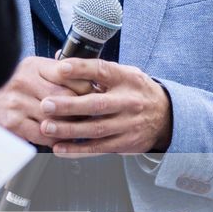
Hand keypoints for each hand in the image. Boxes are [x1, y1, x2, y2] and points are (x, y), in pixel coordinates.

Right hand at [0, 56, 94, 145]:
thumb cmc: (16, 84)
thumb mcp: (35, 69)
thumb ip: (58, 71)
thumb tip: (88, 78)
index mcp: (34, 66)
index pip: (68, 75)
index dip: (85, 87)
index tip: (91, 95)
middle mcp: (24, 82)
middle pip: (65, 98)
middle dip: (80, 109)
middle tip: (88, 114)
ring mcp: (17, 104)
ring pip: (56, 119)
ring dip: (69, 126)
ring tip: (76, 127)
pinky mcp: (13, 124)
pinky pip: (43, 135)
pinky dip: (55, 139)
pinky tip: (60, 137)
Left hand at [36, 58, 172, 157]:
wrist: (166, 116)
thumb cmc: (136, 91)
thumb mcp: (124, 74)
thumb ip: (96, 71)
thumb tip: (59, 61)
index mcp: (127, 79)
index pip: (103, 70)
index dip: (81, 69)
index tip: (60, 68)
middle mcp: (129, 101)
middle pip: (97, 104)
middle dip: (69, 105)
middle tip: (46, 105)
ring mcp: (128, 124)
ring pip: (95, 129)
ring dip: (68, 130)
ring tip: (47, 127)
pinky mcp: (125, 144)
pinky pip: (98, 149)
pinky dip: (77, 150)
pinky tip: (59, 148)